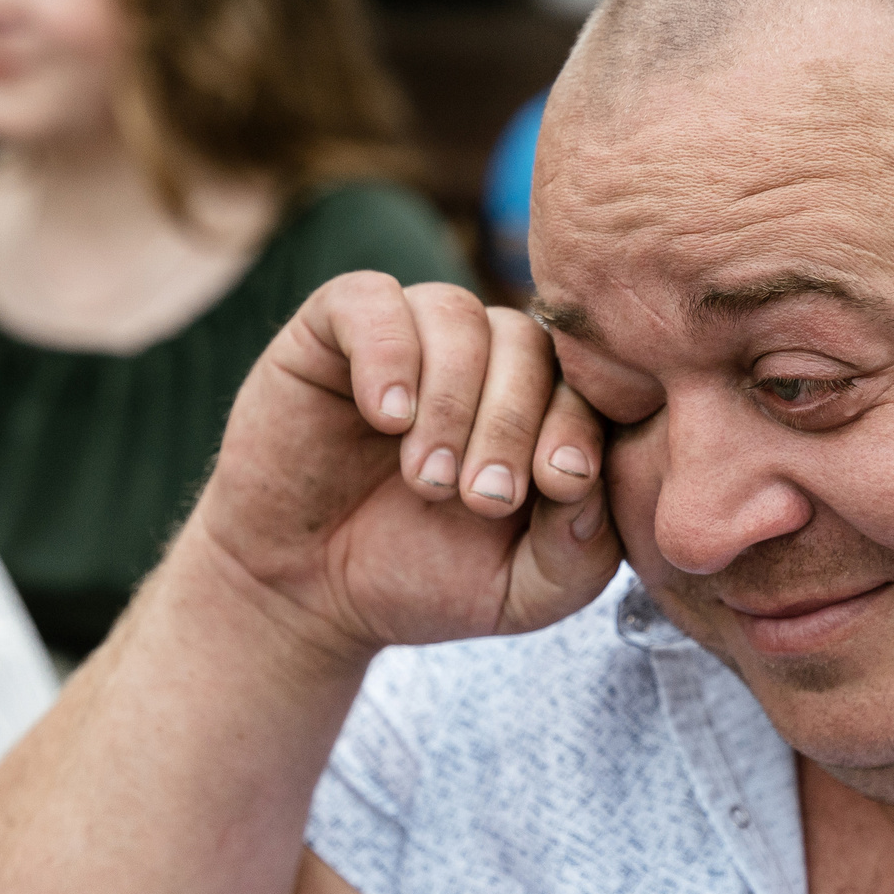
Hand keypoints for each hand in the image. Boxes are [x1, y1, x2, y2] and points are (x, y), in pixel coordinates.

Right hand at [191, 272, 619, 656]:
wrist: (304, 590)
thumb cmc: (420, 579)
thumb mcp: (519, 593)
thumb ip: (578, 552)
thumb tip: (590, 482)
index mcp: (540, 407)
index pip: (585, 382)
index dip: (579, 425)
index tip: (560, 485)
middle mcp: (481, 358)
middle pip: (525, 341)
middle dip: (512, 423)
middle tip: (481, 499)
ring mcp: (410, 335)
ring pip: (455, 315)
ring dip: (451, 401)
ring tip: (426, 478)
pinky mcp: (335, 327)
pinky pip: (371, 300)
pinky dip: (387, 354)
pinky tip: (386, 418)